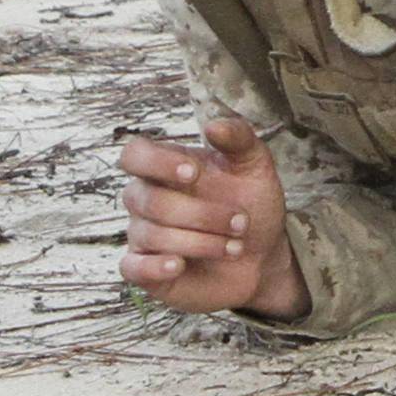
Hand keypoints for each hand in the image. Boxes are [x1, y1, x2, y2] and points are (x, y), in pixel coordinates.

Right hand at [116, 115, 305, 318]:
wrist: (263, 255)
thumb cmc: (252, 204)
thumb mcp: (255, 166)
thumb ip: (239, 138)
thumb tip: (213, 126)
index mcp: (165, 168)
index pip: (135, 155)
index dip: (156, 162)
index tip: (194, 173)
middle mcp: (147, 199)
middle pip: (150, 200)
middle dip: (200, 214)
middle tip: (242, 222)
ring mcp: (143, 235)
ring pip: (152, 235)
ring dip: (200, 242)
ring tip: (235, 247)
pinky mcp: (145, 270)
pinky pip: (132, 267)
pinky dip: (154, 266)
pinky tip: (179, 265)